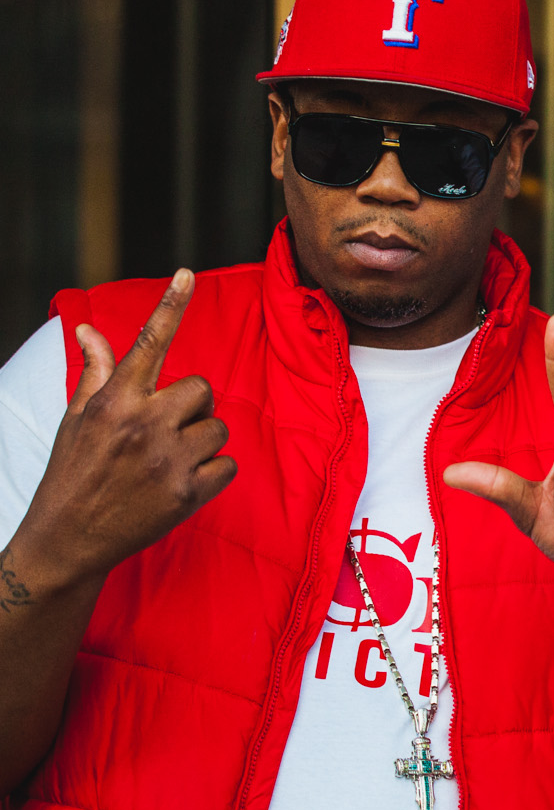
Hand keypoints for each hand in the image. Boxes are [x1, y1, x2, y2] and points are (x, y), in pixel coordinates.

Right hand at [13, 269, 233, 584]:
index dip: (170, 305)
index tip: (187, 273)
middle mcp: (144, 423)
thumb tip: (89, 330)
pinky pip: (228, 465)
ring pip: (218, 428)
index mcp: (114, 400)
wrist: (69, 536)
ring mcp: (169, 459)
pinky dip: (213, 474)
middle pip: (203, 389)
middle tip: (166, 429)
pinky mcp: (189, 493)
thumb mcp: (78, 419)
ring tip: (168, 460)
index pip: (147, 342)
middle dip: (192, 406)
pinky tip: (182, 484)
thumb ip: (97, 374)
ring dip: (202, 441)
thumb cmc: (74, 471)